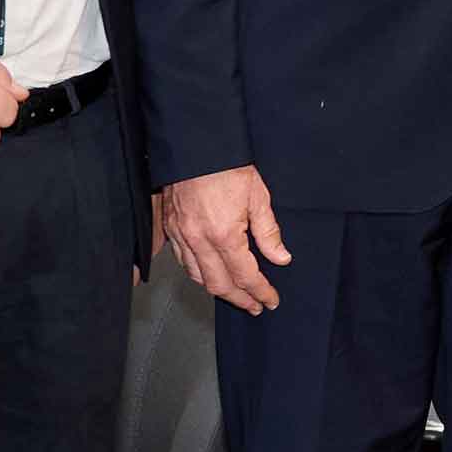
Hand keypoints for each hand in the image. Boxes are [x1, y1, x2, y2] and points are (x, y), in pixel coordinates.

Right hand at [160, 164, 292, 313]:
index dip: (260, 291)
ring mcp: (180, 235)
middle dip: (239, 299)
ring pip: (197, 276)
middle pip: (218, 285)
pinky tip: (208, 273)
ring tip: (234, 294)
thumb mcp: (258, 197)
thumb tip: (281, 258)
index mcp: (224, 235)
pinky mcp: (170, 227)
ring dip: (216, 289)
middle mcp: (198, 240)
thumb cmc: (226, 166)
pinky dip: (196, 272)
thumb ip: (269, 232)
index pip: (245, 276)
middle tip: (254, 306)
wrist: (196, 145)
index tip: (270, 300)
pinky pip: (182, 261)